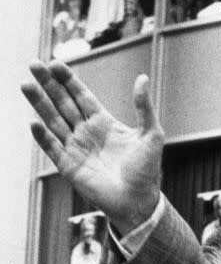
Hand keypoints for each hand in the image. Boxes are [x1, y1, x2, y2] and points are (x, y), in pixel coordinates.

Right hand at [21, 60, 163, 231]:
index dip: (68, 80)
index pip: (82, 96)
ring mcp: (75, 148)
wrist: (139, 200)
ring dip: (40, 104)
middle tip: (33, 65)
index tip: (55, 63)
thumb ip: (144, 107)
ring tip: (26, 85)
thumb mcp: (151, 134)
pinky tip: (34, 122)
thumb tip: (142, 77)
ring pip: (53, 121)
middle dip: (48, 84)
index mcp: (104, 123)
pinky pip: (52, 148)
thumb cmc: (147, 169)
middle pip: (63, 103)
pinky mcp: (69, 166)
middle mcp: (86, 133)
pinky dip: (43, 136)